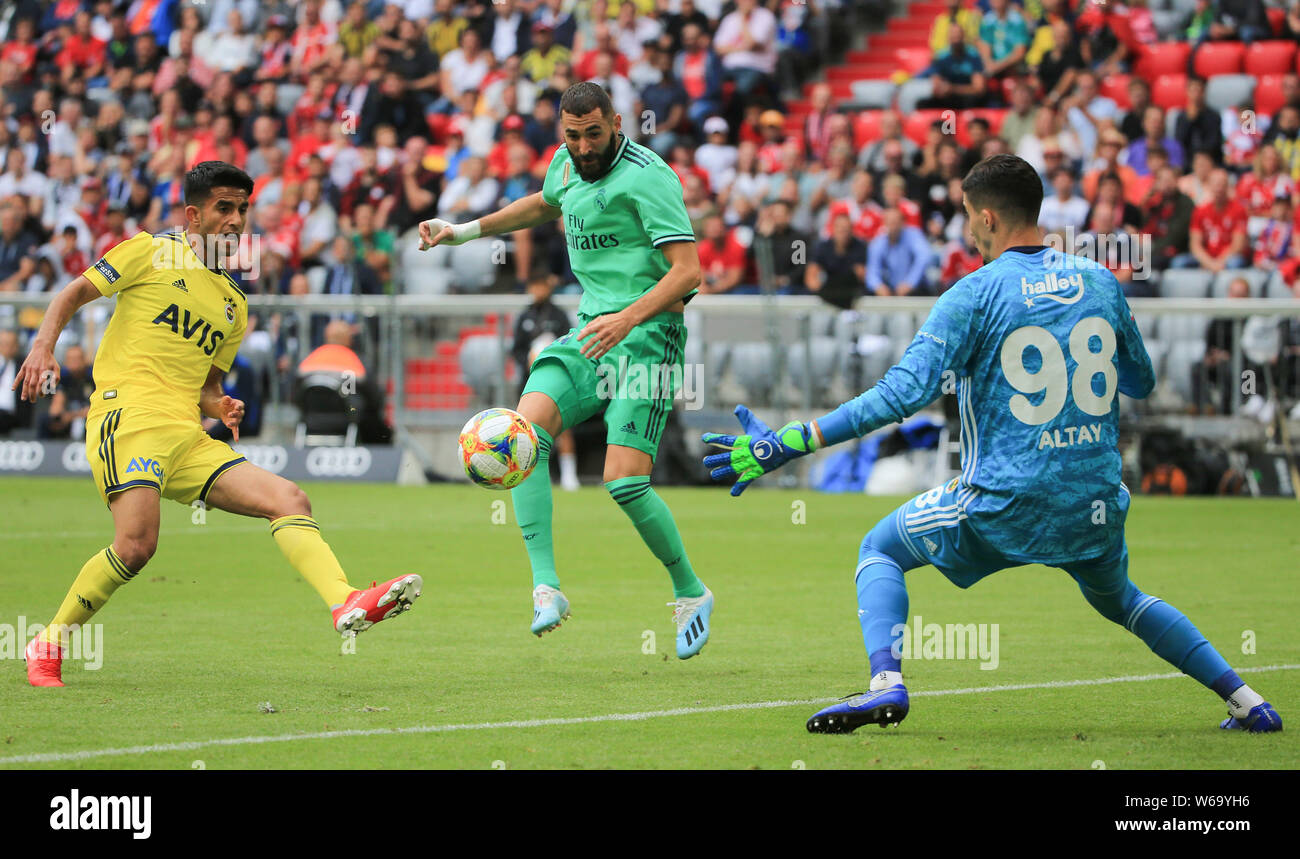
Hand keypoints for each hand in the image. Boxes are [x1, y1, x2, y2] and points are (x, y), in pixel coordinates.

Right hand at [12, 344, 58, 401]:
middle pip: (32, 385)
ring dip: (24, 391)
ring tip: (24, 399)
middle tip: (33, 401)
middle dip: (32, 394)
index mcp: (43, 371)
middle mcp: (35, 370)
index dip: (41, 390)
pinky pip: (19, 376)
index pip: (41, 384)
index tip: (42, 395)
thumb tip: (53, 388)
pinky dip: (16, 382)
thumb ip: (56, 377)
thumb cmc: (50, 360)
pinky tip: (13, 389)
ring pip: (26, 382)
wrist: (42, 348)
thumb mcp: (56, 367)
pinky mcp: (24, 367)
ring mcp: (28, 369)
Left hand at [220, 395, 244, 441]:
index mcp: (239, 405)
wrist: (222, 409)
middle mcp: (240, 413)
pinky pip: (236, 431)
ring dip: (233, 423)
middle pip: (239, 414)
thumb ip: (226, 399)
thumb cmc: (225, 403)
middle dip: (235, 415)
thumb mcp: (224, 400)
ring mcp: (238, 420)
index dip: (239, 407)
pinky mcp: (234, 425)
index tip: (236, 407)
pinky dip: (236, 435)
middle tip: (229, 414)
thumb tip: (227, 397)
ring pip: (237, 422)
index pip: (241, 406)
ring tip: (228, 424)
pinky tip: (237, 440)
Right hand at [418, 217, 477, 249]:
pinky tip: (424, 249)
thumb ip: (438, 238)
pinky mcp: (436, 240)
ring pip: (424, 239)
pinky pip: (428, 243)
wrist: (461, 235)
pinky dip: (426, 246)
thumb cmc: (455, 231)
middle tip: (429, 244)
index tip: (426, 237)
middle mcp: (432, 228)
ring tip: (421, 248)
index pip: (422, 225)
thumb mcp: (447, 233)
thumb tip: (431, 245)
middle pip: (423, 233)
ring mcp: (434, 234)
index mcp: (434, 223)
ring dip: (422, 243)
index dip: (421, 231)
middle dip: (423, 239)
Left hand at [577, 310, 633, 358]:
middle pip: (594, 340)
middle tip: (581, 352)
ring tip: (587, 356)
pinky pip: (607, 349)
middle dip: (587, 347)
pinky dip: (601, 353)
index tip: (578, 339)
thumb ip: (591, 324)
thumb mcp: (602, 318)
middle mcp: (605, 331)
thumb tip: (582, 330)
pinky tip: (596, 357)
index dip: (583, 335)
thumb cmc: (613, 318)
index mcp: (601, 324)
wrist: (626, 320)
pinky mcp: (615, 341)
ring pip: (600, 346)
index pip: (590, 330)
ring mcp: (610, 337)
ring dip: (593, 352)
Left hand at [701, 404, 816, 495]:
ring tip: (713, 475)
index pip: (727, 440)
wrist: (784, 446)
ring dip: (723, 472)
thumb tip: (736, 408)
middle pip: (728, 457)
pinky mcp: (757, 471)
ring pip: (735, 469)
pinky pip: (747, 480)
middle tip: (705, 462)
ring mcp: (752, 463)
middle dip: (716, 460)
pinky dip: (740, 487)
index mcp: (745, 441)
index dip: (715, 439)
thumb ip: (745, 417)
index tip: (704, 438)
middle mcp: (746, 453)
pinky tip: (733, 494)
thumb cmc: (769, 435)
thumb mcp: (756, 425)